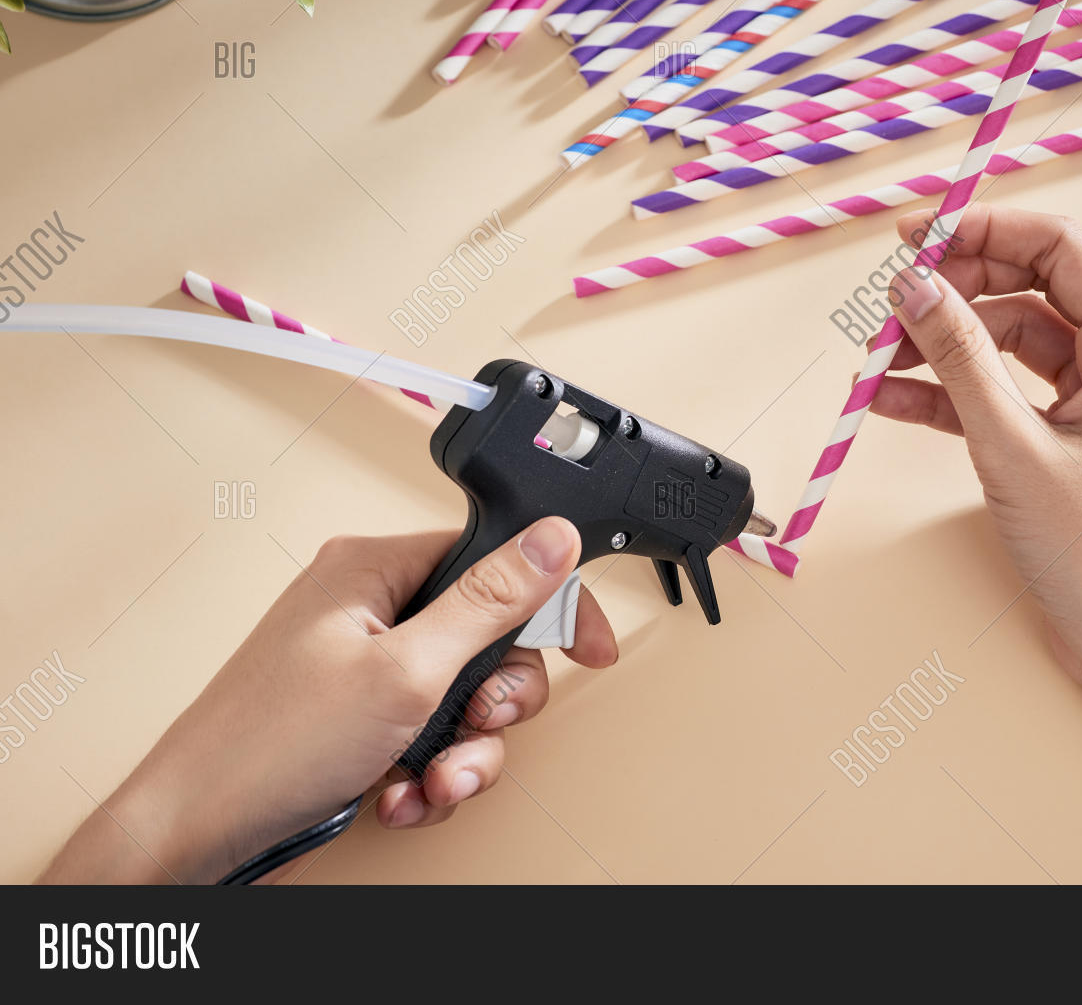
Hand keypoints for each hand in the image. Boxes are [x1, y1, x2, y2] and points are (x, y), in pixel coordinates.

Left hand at [40, 517, 616, 883]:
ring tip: (432, 778)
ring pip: (466, 697)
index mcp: (375, 568)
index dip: (550, 606)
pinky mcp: (362, 718)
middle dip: (494, 702)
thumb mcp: (405, 670)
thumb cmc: (267, 745)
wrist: (197, 837)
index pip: (495, 558)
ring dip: (463, 750)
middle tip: (476, 723)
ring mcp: (365, 666)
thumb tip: (551, 538)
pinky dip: (430, 772)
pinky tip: (402, 793)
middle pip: (490, 637)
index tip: (590, 648)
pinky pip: (433, 735)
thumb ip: (490, 602)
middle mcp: (370, 609)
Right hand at [871, 205, 1081, 882]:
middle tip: (887, 302)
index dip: (983, 230)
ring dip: (943, 349)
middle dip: (954, 292)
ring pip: (1010, 345)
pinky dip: (952, 397)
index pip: (1059, 248)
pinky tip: (893, 403)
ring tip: (876, 361)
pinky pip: (1006, 397)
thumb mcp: (1016, 449)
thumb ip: (959, 359)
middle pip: (1029, 291)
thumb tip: (914, 284)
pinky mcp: (1071, 443)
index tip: (913, 237)